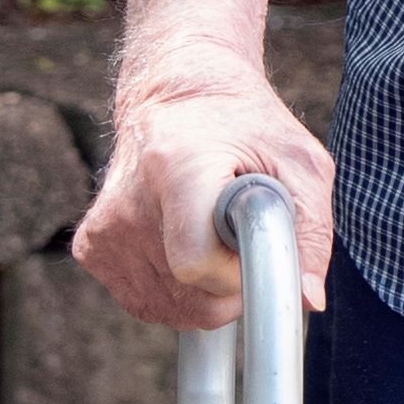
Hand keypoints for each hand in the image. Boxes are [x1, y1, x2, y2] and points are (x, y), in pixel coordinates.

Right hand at [70, 40, 336, 328]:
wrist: (179, 96)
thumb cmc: (247, 128)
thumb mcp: (300, 163)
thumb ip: (312, 232)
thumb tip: (308, 300)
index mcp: (178, 168)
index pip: (198, 265)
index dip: (238, 274)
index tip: (254, 248)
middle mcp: (130, 200)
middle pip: (188, 295)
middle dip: (230, 287)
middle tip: (240, 238)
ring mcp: (105, 228)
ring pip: (169, 307)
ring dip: (205, 289)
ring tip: (211, 232)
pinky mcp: (91, 247)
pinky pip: (147, 302)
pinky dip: (176, 290)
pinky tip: (184, 243)